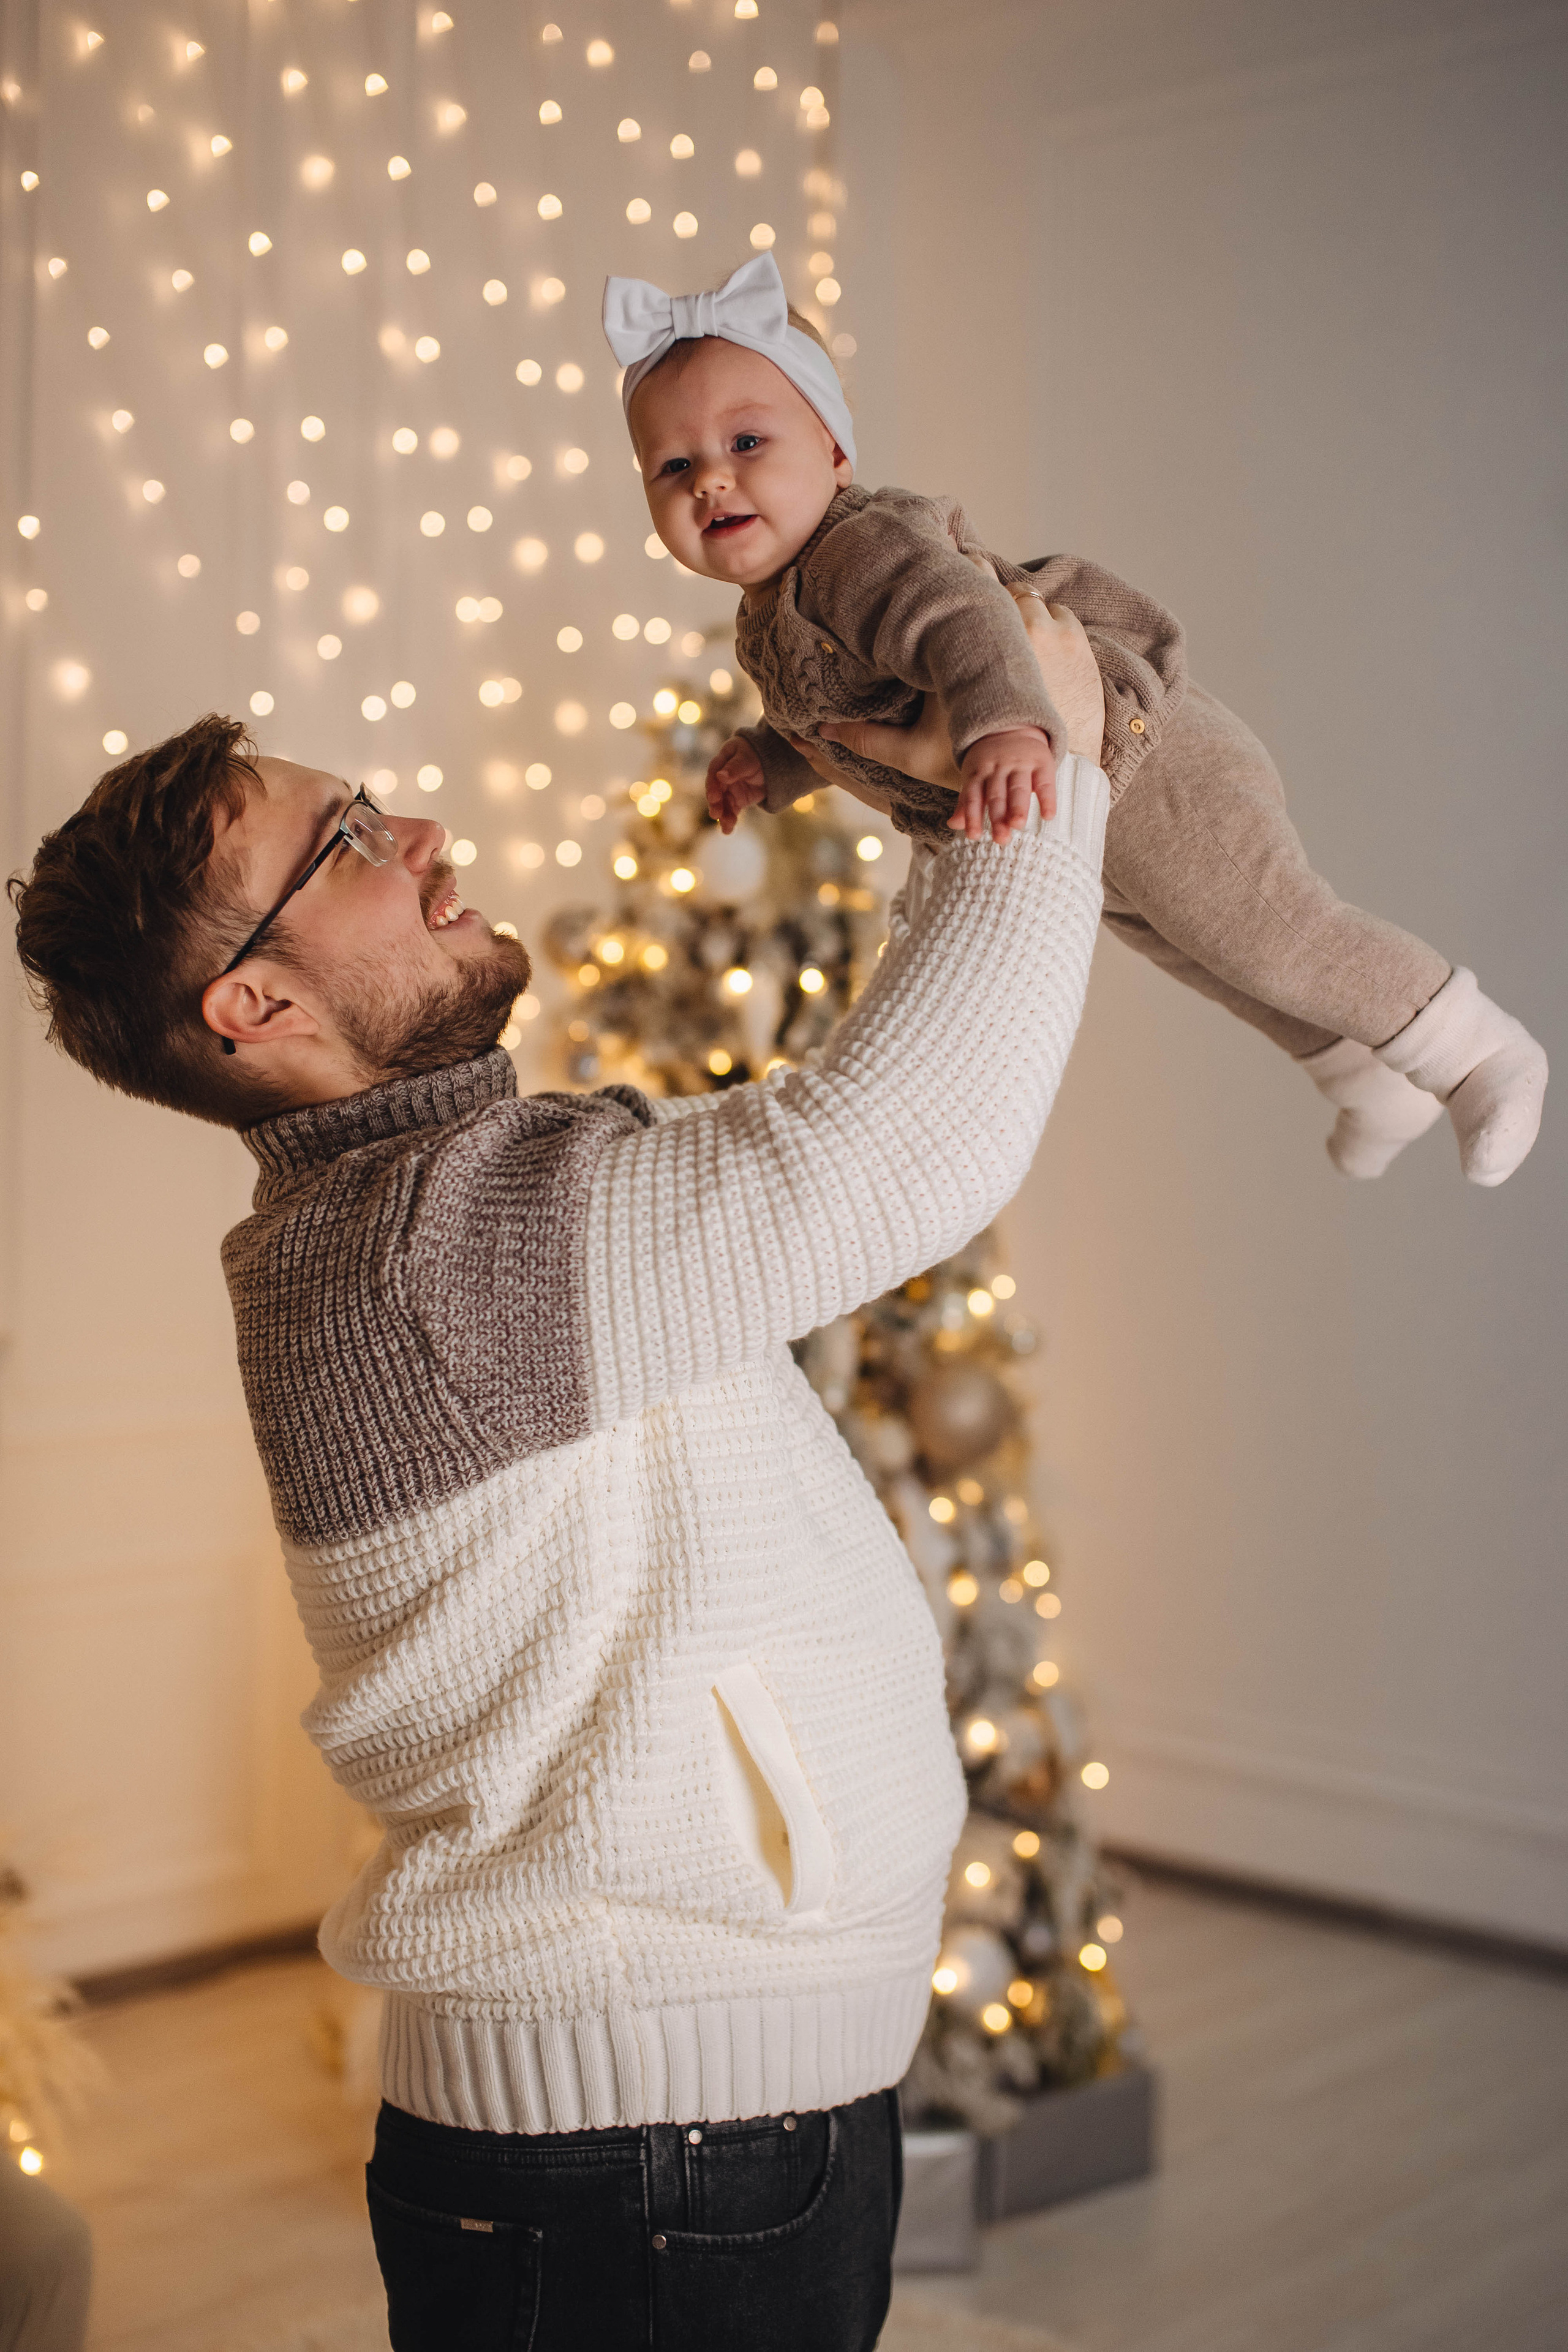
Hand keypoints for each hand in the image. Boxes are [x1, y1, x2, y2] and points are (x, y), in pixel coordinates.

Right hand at [706, 735, 766, 833]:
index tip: (714, 797)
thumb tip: (720, 776)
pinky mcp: (738, 800)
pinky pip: (732, 811)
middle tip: (715, 814)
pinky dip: (729, 821)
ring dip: (723, 815)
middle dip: (716, 804)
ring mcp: (730, 789)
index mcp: (722, 761)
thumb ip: (735, 768)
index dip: (713, 786)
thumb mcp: (748, 759)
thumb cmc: (759, 754)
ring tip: (726, 826)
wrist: (775, 763)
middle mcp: (722, 777)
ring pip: (723, 804)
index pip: (714, 773)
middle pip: (716, 791)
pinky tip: (727, 831)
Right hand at [777, 568, 1107, 825]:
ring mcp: (1048, 636)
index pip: (965, 582)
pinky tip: (1028, 637)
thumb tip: (816, 731)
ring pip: (1027, 596)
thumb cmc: (970, 767)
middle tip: (965, 581)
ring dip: (1013, 603)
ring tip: (997, 614)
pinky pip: (1056, 613)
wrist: (1036, 781)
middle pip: (996, 582)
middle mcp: (1011, 632)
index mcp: (967, 650)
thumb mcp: (911, 754)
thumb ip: (865, 740)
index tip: (945, 564)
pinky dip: (1043, 619)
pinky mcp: (1077, 647)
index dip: (956, 568)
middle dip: (980, 581)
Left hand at [948, 726, 1053, 845]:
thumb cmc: (990, 762)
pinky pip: (1045, 782)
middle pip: (997, 795)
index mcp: (979, 772)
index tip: (974, 836)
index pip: (973, 797)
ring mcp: (1020, 764)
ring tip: (1017, 825)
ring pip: (1018, 788)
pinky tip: (1048, 816)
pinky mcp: (1041, 762)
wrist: (1012, 727)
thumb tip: (954, 824)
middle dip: (998, 817)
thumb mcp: (974, 776)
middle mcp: (999, 768)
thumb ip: (966, 802)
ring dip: (1018, 808)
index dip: (973, 817)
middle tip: (1000, 838)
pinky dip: (1047, 799)